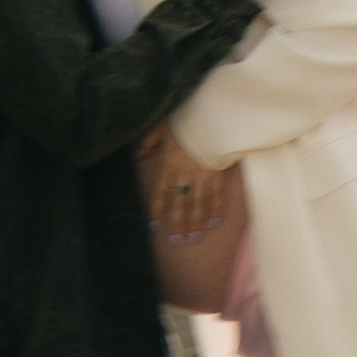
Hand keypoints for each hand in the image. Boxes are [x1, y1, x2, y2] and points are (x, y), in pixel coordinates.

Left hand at [138, 124, 235, 243]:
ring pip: (198, 204)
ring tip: (193, 238)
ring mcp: (203, 176)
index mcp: (168, 165)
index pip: (160, 193)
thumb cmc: (186, 120)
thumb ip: (149, 142)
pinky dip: (216, 209)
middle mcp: (184, 175)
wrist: (212, 115)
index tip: (155, 227)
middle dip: (177, 224)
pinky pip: (217, 195)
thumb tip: (138, 154)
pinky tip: (214, 222)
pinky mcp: (219, 174)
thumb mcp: (162, 127)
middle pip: (179, 204)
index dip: (157, 211)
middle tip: (176, 242)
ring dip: (195, 223)